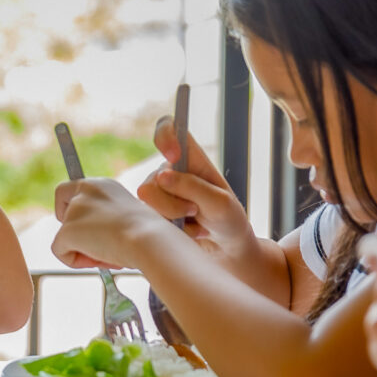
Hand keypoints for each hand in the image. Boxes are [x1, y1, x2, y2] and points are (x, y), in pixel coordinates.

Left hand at [53, 178, 179, 269]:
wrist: (150, 240)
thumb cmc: (149, 234)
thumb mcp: (128, 218)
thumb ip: (107, 219)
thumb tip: (96, 238)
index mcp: (102, 185)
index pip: (70, 191)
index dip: (73, 211)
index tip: (89, 228)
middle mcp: (86, 190)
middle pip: (61, 211)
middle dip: (73, 230)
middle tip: (95, 244)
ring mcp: (74, 209)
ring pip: (64, 237)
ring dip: (83, 250)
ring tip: (109, 256)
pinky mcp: (67, 230)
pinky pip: (60, 252)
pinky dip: (75, 262)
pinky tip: (99, 261)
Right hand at [136, 116, 254, 258]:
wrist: (225, 249)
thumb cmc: (228, 219)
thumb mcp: (220, 203)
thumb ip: (193, 188)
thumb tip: (161, 176)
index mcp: (191, 157)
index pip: (169, 127)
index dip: (165, 135)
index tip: (173, 157)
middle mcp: (170, 170)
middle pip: (154, 178)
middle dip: (173, 201)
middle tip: (196, 211)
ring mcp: (159, 191)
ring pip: (148, 200)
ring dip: (174, 216)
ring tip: (196, 221)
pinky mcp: (153, 211)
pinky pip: (149, 218)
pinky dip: (172, 229)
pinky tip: (188, 231)